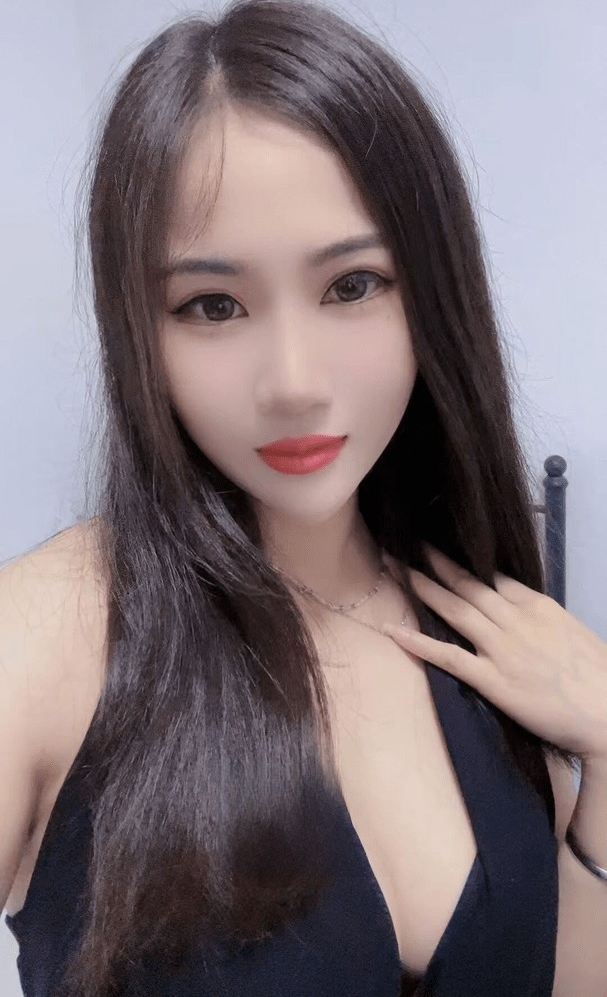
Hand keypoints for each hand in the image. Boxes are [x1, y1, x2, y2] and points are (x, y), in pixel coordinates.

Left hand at [381, 543, 606, 763]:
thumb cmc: (597, 676)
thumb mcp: (571, 631)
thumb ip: (542, 618)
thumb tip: (522, 613)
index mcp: (537, 605)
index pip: (493, 575)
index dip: (464, 560)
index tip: (442, 549)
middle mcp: (515, 619)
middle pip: (467, 583)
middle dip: (435, 562)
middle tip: (408, 543)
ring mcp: (502, 648)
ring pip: (454, 609)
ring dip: (421, 586)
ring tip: (396, 568)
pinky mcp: (494, 680)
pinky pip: (449, 656)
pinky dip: (418, 642)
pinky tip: (393, 630)